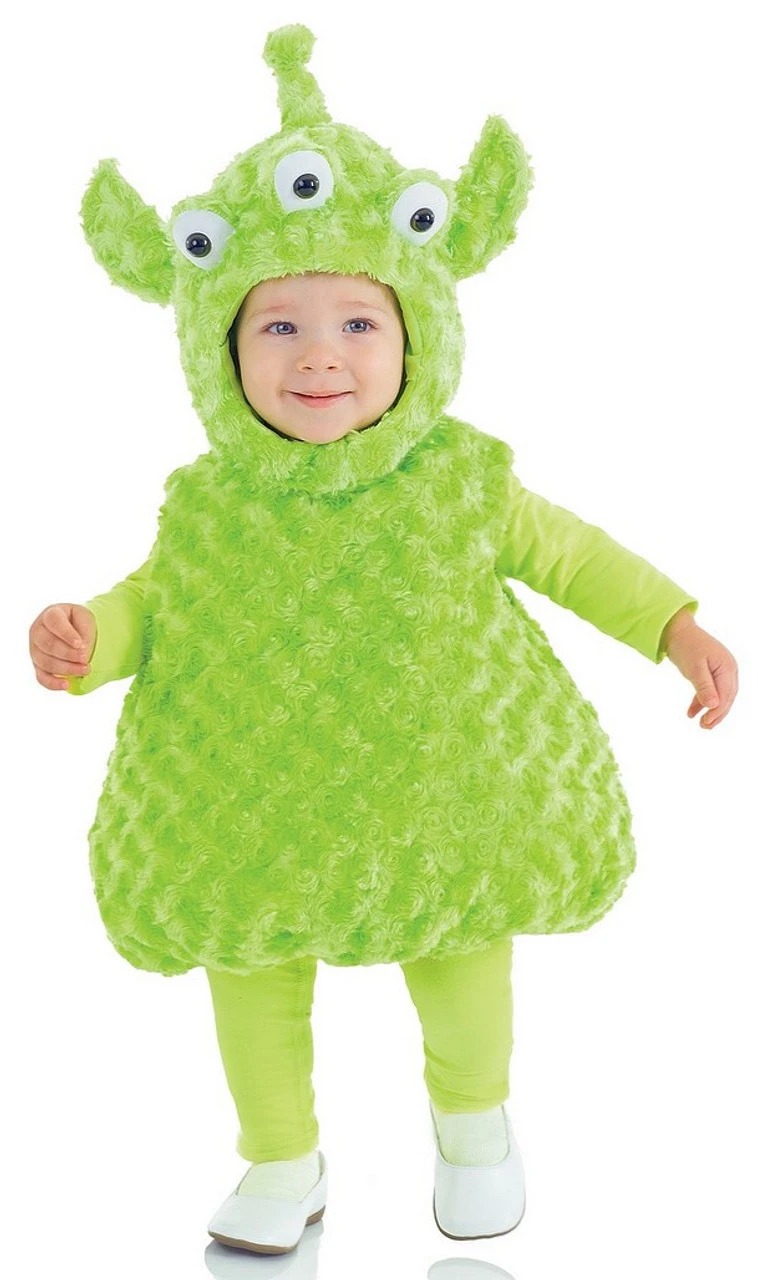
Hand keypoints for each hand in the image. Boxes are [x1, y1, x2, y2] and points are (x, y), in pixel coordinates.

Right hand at [29, 604, 96, 691]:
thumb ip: (85, 632)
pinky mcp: (38, 666)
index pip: (54, 621)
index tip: (80, 644)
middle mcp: (38, 631)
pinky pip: (41, 677)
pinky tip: (67, 685)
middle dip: (68, 654)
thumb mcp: (86, 619)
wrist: (77, 631)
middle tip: (85, 659)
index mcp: (50, 614)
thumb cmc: (80, 623)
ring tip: (85, 670)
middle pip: (48, 644)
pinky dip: (53, 683)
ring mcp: (35, 649)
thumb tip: (82, 653)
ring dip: (67, 668)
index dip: (66, 633)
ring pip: (46, 662)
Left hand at [662, 608, 737, 729]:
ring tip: (701, 724)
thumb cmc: (686, 645)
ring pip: (719, 696)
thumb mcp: (694, 667)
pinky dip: (700, 701)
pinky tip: (691, 713)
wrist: (676, 630)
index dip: (717, 711)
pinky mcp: (710, 673)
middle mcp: (728, 669)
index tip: (706, 723)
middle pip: (726, 697)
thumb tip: (714, 705)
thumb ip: (704, 686)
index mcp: (727, 667)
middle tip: (704, 727)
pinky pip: (709, 691)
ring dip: (710, 710)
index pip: (726, 695)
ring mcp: (720, 671)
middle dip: (716, 714)